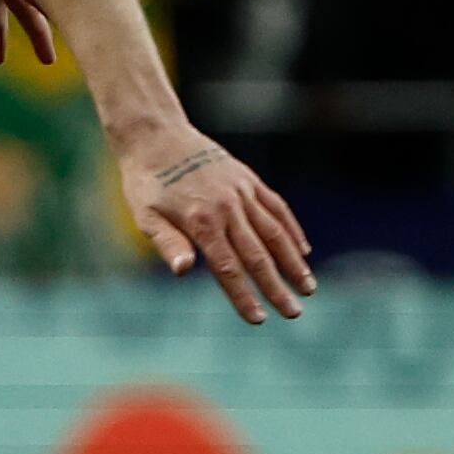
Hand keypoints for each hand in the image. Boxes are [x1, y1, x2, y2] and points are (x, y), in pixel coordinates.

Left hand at [117, 125, 314, 324]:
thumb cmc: (145, 181)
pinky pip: (276, 207)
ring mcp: (242, 192)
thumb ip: (166, 242)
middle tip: (294, 313)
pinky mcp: (248, 180)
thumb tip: (183, 271)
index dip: (243, 295)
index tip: (258, 319)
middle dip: (276, 287)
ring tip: (308, 287)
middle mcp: (227, 207)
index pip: (227, 268)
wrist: (155, 135)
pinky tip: (302, 250)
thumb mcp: (144, 214)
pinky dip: (291, 229)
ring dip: (293, 262)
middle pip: (257, 255)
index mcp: (201, 221)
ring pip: (274, 232)